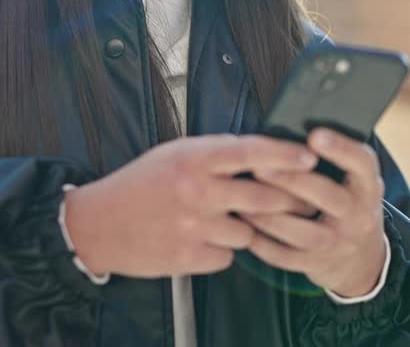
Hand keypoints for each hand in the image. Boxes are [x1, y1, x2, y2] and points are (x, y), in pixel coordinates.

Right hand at [63, 134, 317, 277]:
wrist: (98, 225)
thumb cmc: (137, 185)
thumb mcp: (172, 153)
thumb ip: (213, 152)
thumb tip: (256, 152)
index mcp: (193, 158)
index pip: (252, 152)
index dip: (286, 154)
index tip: (311, 157)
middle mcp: (197, 191)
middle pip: (264, 196)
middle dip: (290, 200)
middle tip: (305, 200)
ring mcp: (194, 227)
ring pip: (249, 231)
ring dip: (247, 228)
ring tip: (226, 220)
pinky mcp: (190, 257)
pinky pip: (228, 256)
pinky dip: (222, 250)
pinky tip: (203, 239)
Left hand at [237, 128, 386, 297]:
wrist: (361, 256)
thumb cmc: (346, 202)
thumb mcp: (352, 180)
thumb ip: (331, 159)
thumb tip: (288, 132)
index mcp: (368, 185)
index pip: (361, 163)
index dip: (340, 148)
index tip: (314, 135)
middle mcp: (358, 214)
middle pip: (326, 196)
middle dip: (291, 180)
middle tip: (259, 166)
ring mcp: (338, 243)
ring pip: (302, 231)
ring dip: (269, 215)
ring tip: (242, 199)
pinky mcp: (317, 264)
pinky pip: (286, 256)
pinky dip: (261, 242)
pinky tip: (243, 226)